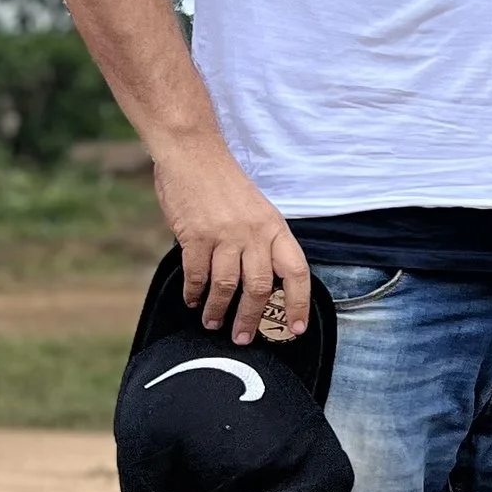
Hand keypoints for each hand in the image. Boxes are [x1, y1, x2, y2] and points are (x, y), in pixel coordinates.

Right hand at [152, 135, 311, 343]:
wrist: (193, 153)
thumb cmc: (224, 183)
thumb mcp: (258, 209)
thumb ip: (262, 241)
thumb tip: (262, 280)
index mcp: (275, 226)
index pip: (296, 271)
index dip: (299, 303)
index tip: (295, 328)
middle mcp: (254, 233)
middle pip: (259, 288)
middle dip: (251, 319)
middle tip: (243, 337)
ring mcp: (225, 235)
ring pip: (226, 287)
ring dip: (219, 310)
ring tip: (213, 322)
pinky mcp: (196, 236)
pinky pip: (197, 275)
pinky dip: (194, 293)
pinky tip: (192, 299)